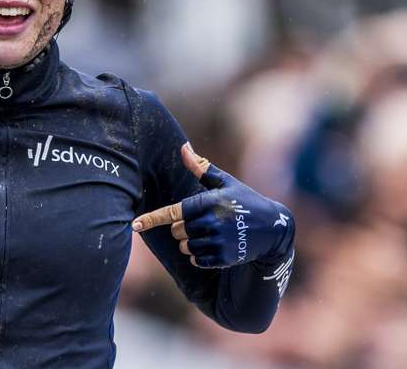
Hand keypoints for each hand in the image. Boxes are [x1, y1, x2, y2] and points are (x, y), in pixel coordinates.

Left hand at [131, 143, 292, 268]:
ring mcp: (218, 241)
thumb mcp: (225, 182)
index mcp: (208, 201)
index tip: (134, 224)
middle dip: (181, 228)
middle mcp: (211, 222)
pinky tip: (213, 247)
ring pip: (185, 246)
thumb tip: (183, 147)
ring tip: (209, 234)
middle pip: (177, 230)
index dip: (152, 219)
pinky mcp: (223, 258)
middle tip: (201, 222)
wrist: (272, 227)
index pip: (173, 212)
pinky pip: (196, 259)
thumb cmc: (244, 200)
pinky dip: (198, 256)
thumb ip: (200, 167)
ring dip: (190, 242)